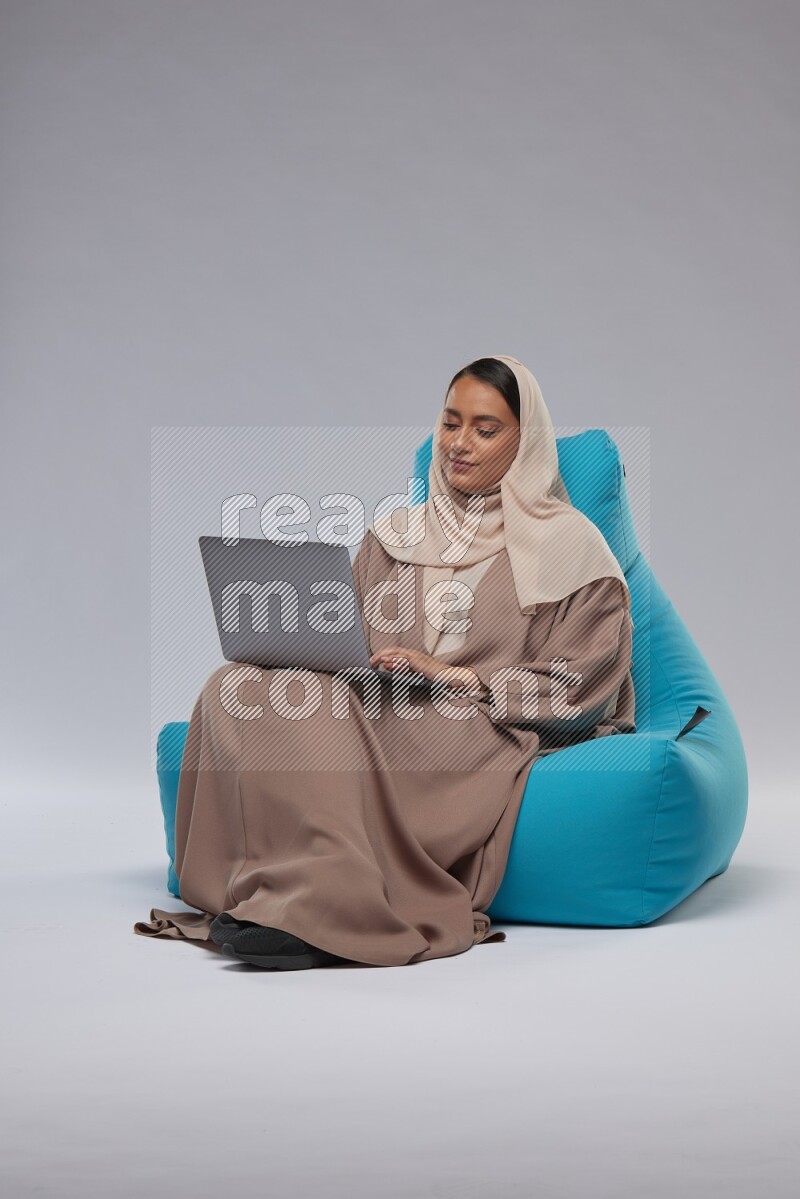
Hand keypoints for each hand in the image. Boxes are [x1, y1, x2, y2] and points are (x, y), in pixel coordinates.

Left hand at [369, 646, 486, 694]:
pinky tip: (388, 664)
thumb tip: (388, 667)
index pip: (395, 652)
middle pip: (394, 650)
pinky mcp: (421, 663)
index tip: (373, 661)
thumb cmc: (435, 678)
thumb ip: (402, 670)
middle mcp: (414, 654)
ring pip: (398, 653)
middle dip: (381, 654)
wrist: (450, 677)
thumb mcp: (415, 674)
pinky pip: (406, 660)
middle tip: (371, 661)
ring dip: (385, 656)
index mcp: (413, 656)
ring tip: (375, 661)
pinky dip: (396, 661)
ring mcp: (418, 658)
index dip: (383, 655)